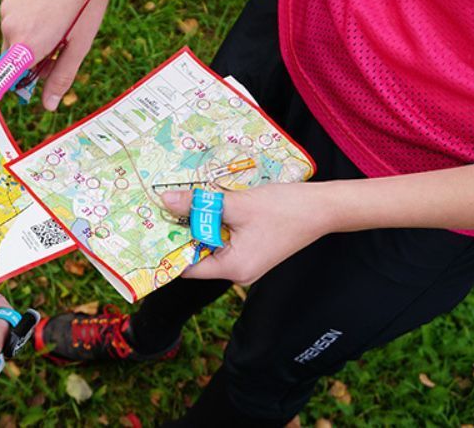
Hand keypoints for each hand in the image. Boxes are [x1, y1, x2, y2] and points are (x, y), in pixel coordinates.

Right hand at [0, 0, 126, 120]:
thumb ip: (61, 78)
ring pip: (11, 36)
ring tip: (53, 18)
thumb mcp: (79, 46)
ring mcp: (6, 8)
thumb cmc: (86, 7)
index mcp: (28, 46)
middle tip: (55, 47)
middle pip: (10, 59)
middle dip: (27, 61)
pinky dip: (24, 16)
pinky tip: (44, 3)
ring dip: (27, 36)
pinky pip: (11, 14)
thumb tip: (48, 106)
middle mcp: (10, 28)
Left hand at [159, 184, 336, 284]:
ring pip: (211, 244)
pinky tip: (205, 205)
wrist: (323, 207)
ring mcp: (246, 262)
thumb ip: (200, 204)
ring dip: (199, 225)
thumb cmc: (284, 208)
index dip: (168, 248)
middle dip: (182, 232)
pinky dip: (214, 224)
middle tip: (159, 209)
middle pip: (198, 255)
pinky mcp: (252, 250)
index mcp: (233, 268)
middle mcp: (238, 272)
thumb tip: (165, 200)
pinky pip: (224, 239)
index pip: (188, 266)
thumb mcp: (237, 204)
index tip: (150, 229)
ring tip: (178, 203)